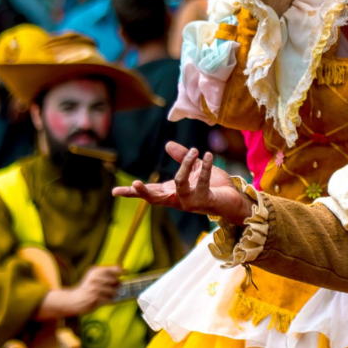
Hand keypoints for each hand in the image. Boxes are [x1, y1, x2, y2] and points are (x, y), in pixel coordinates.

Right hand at [68, 265, 121, 315]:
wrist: (74, 300)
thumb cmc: (88, 287)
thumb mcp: (94, 276)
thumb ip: (108, 272)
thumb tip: (125, 270)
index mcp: (96, 271)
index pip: (115, 268)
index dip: (122, 271)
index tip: (126, 273)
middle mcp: (95, 278)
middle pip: (116, 281)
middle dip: (118, 286)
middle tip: (115, 288)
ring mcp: (94, 288)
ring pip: (114, 291)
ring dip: (115, 294)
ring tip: (110, 295)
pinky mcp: (95, 298)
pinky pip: (110, 299)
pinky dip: (111, 300)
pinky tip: (106, 300)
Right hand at [112, 142, 250, 224]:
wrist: (233, 198)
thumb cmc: (213, 185)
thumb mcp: (195, 168)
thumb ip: (182, 158)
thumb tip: (167, 145)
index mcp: (172, 193)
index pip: (149, 192)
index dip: (132, 192)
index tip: (114, 192)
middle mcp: (178, 200)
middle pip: (155, 198)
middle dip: (144, 192)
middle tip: (134, 183)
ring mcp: (190, 202)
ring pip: (179, 183)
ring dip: (186, 165)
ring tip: (195, 150)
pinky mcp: (205, 200)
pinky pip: (201, 181)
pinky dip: (206, 166)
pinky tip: (209, 155)